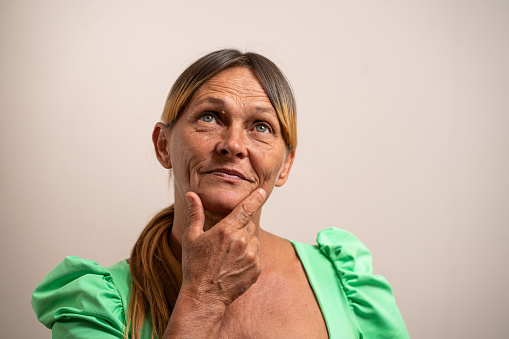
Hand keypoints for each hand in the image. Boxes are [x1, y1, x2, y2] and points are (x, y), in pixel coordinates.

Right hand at [180, 188, 266, 307]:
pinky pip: (256, 256)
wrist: (204, 296)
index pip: (246, 208)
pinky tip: (234, 265)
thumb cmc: (195, 266)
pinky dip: (248, 258)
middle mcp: (242, 241)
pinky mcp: (256, 269)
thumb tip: (192, 195)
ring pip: (254, 241)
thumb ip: (196, 214)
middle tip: (226, 241)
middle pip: (249, 225)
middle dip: (241, 228)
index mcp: (227, 230)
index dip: (255, 198)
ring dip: (246, 243)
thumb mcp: (191, 238)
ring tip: (228, 255)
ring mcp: (251, 256)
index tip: (261, 191)